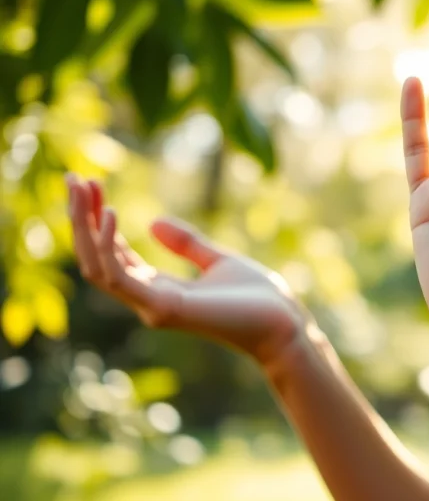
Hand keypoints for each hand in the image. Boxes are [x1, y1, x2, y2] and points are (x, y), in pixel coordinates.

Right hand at [66, 174, 307, 367]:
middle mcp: (148, 300)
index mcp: (159, 288)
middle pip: (96, 258)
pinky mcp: (165, 308)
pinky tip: (111, 213)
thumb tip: (153, 222)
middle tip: (72, 177)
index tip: (89, 185)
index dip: (96, 221)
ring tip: (84, 187)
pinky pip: (121, 277)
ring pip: (97, 267)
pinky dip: (109, 245)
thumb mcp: (217, 260)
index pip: (112, 254)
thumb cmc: (258, 298)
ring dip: (85, 227)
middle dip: (81, 218)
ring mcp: (153, 307)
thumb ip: (186, 243)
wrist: (284, 322)